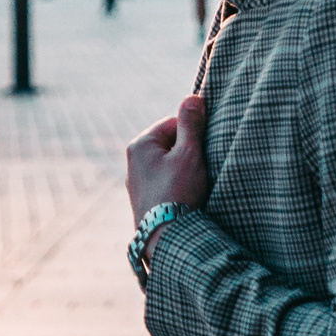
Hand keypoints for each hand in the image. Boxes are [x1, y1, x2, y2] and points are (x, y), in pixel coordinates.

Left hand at [127, 92, 208, 249]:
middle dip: (187, 153)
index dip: (193, 134)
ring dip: (183, 172)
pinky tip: (185, 200)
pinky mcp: (142, 202)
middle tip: (200, 170)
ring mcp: (136, 184)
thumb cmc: (178, 191)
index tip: (203, 151)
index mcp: (140, 144)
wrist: (167, 238)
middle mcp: (132, 162)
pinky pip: (163, 185)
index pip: (173, 124)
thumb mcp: (189, 153)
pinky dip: (176, 188)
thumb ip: (192, 124)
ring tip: (193, 187)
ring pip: (167, 166)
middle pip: (169, 145)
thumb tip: (193, 97)